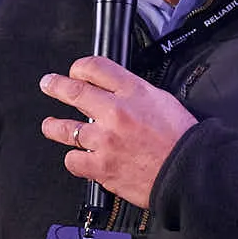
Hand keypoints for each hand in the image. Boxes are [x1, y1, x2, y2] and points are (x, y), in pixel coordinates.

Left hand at [39, 56, 197, 207]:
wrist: (189, 171)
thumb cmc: (181, 139)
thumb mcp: (163, 101)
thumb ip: (135, 95)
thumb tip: (116, 92)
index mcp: (134, 92)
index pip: (96, 67)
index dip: (80, 67)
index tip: (75, 72)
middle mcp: (116, 112)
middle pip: (74, 91)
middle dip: (56, 86)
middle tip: (48, 84)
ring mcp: (105, 140)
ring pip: (65, 129)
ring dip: (53, 126)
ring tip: (50, 125)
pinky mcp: (101, 166)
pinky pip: (73, 160)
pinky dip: (74, 159)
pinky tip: (78, 158)